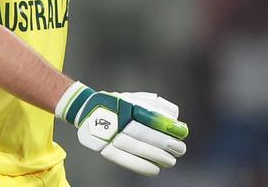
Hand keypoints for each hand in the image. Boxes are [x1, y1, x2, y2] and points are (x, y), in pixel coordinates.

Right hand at [56, 84, 187, 175]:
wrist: (85, 109)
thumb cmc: (117, 105)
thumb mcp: (133, 98)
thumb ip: (154, 104)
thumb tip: (174, 115)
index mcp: (125, 103)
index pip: (148, 115)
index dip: (166, 125)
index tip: (181, 132)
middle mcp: (115, 118)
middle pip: (142, 132)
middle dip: (164, 142)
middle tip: (180, 149)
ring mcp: (107, 133)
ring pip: (134, 147)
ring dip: (155, 155)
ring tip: (170, 160)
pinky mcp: (102, 148)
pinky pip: (122, 159)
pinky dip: (140, 166)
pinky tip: (155, 169)